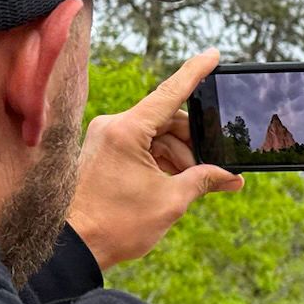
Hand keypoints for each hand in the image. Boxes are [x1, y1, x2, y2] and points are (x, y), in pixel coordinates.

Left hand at [67, 49, 242, 270]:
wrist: (72, 248)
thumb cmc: (115, 225)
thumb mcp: (170, 201)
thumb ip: (203, 180)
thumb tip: (231, 176)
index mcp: (127, 130)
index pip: (170, 93)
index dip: (195, 73)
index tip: (214, 55)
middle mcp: (113, 126)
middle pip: (167, 120)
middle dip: (194, 142)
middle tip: (216, 165)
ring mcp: (105, 138)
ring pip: (156, 135)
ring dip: (178, 155)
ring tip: (193, 183)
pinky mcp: (102, 152)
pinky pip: (140, 146)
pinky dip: (161, 160)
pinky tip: (175, 181)